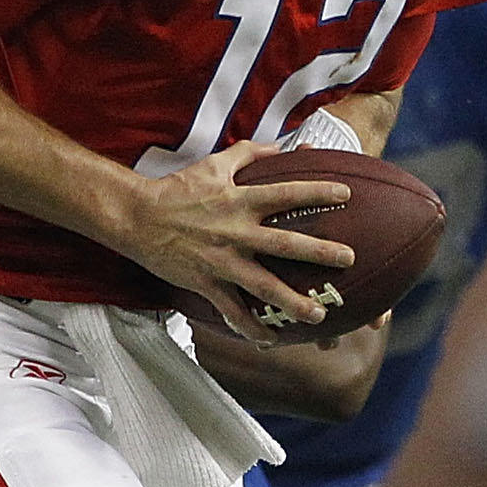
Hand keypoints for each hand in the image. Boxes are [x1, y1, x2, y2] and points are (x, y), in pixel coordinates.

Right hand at [126, 142, 354, 339]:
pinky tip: (269, 339)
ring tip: (318, 316)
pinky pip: (231, 310)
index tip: (346, 196)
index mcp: (241, 200)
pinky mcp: (205, 282)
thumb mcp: (216, 164)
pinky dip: (249, 327)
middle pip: (285, 243)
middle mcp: (236, 231)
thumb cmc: (177, 188)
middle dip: (319, 252)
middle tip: (349, 260)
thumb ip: (252, 154)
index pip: (287, 193)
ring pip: (263, 286)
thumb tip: (284, 147)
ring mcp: (222, 260)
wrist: (137, 217)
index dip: (317, 193)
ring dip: (292, 302)